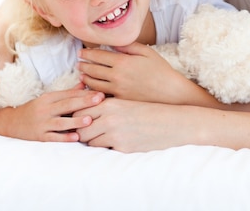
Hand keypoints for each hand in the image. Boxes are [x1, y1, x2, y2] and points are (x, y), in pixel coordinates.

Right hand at [0, 85, 104, 141]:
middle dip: (85, 102)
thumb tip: (84, 84)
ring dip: (75, 121)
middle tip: (100, 99)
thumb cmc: (34, 110)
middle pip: (67, 105)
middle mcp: (45, 109)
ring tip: (89, 119)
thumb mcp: (49, 99)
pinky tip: (75, 138)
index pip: (69, 95)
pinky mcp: (38, 137)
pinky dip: (64, 138)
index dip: (85, 94)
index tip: (101, 93)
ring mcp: (41, 123)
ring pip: (61, 122)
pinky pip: (53, 137)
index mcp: (49, 98)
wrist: (9, 123)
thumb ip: (67, 93)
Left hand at [76, 98, 191, 151]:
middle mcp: (110, 118)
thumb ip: (105, 103)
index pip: (79, 110)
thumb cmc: (149, 109)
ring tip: (99, 137)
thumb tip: (86, 108)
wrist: (172, 123)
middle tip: (85, 131)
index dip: (77, 116)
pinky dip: (104, 147)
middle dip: (81, 130)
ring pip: (88, 141)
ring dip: (91, 140)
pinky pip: (102, 149)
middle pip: (80, 127)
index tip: (80, 119)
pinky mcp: (123, 147)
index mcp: (110, 103)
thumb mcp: (126, 100)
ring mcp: (115, 134)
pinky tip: (112, 142)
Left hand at [78, 43, 188, 103]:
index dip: (87, 53)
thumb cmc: (161, 71)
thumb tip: (114, 44)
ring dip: (86, 79)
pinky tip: (91, 90)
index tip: (81, 52)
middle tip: (78, 63)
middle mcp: (117, 76)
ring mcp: (117, 90)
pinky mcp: (120, 102)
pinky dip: (94, 92)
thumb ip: (128, 46)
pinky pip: (102, 96)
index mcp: (123, 61)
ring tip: (82, 75)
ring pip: (94, 84)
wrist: (171, 93)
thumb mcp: (147, 52)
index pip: (98, 55)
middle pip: (93, 69)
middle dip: (83, 65)